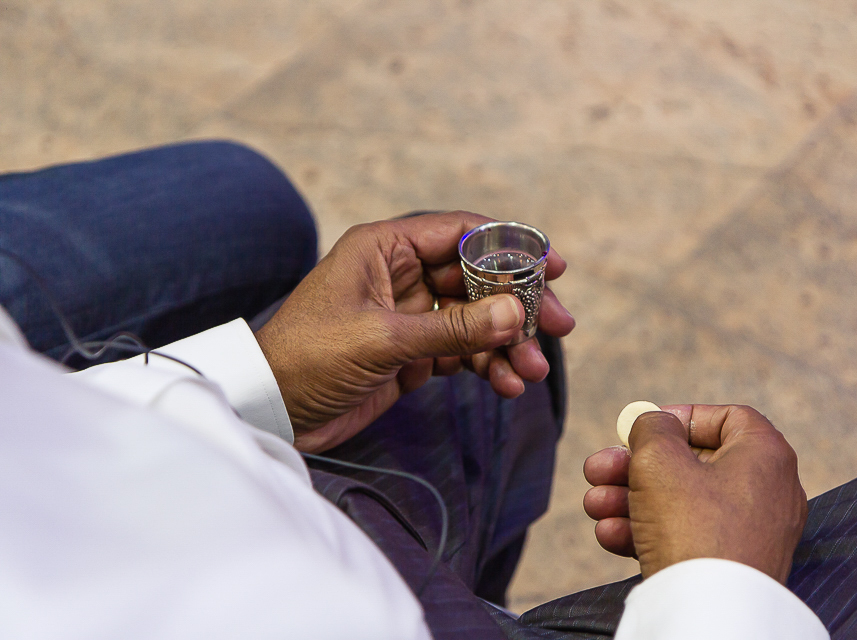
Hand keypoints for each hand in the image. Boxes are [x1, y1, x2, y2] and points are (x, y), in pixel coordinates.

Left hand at [255, 211, 574, 452]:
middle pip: (478, 279)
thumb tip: (518, 314)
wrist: (270, 411)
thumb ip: (453, 328)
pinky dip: (486, 365)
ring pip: (475, 320)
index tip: (553, 265)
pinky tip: (505, 384)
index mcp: (385, 248)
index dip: (511, 246)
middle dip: (518, 305)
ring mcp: (409, 314)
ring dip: (506, 344)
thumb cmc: (308, 358)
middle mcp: (401, 274)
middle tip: (559, 327)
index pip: (461, 233)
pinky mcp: (411, 351)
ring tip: (530, 373)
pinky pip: (462, 350)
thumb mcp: (382, 340)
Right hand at [582, 405, 806, 583]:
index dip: (679, 417)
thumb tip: (652, 422)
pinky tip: (610, 534)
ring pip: (680, 501)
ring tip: (593, 505)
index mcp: (764, 455)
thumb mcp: (659, 460)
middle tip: (597, 469)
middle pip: (691, 463)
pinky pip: (687, 536)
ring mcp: (750, 532)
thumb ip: (651, 428)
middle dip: (633, 465)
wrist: (709, 614)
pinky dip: (647, 531)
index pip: (725, 417)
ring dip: (629, 498)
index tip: (643, 428)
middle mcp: (766, 492)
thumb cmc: (693, 529)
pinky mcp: (731, 565)